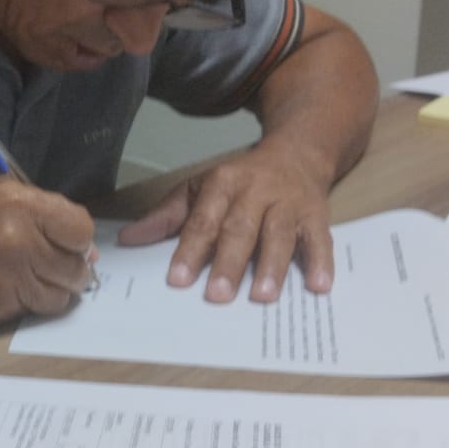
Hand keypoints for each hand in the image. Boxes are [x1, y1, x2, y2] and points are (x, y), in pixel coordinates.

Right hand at [0, 179, 96, 322]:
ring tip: (34, 274)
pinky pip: (40, 308)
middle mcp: (19, 243)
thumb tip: (86, 247)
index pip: (81, 229)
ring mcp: (11, 279)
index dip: (77, 237)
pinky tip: (16, 286)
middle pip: (77, 266)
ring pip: (64, 294)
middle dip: (71, 265)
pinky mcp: (2, 307)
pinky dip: (36, 300)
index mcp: (20, 207)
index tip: (66, 239)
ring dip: (56, 286)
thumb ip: (44, 213)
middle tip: (52, 260)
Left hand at [117, 146, 334, 302]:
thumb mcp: (200, 189)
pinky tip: (319, 286)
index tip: (177, 279)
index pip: (203, 220)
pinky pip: (319, 239)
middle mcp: (256, 192)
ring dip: (272, 266)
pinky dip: (321, 262)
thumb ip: (166, 216)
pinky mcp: (316, 215)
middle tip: (217, 296)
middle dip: (228, 263)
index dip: (190, 250)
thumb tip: (128, 239)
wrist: (297, 151)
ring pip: (279, 234)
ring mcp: (288, 203)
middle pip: (240, 229)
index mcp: (222, 184)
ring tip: (263, 296)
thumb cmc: (241, 179)